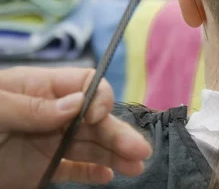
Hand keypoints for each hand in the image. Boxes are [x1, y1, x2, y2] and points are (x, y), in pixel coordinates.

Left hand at [0, 67, 151, 188]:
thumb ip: (33, 106)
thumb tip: (77, 104)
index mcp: (41, 89)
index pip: (86, 86)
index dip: (98, 100)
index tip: (93, 119)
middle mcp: (52, 114)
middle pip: (95, 120)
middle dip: (118, 133)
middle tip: (140, 152)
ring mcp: (47, 142)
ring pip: (90, 146)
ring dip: (115, 154)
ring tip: (136, 167)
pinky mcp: (41, 169)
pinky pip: (73, 168)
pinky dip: (92, 172)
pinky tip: (108, 177)